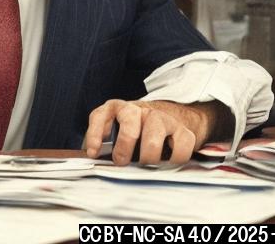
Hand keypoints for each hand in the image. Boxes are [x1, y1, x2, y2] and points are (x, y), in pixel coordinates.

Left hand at [83, 99, 227, 165]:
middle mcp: (137, 110)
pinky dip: (176, 158)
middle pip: (129, 124)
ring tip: (146, 165)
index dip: (94, 134)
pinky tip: (169, 164)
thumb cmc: (134, 130)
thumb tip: (96, 162)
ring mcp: (160, 117)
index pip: (100, 116)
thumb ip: (104, 145)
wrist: (169, 116)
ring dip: (149, 155)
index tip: (93, 153)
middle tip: (122, 162)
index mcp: (115, 109)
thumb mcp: (114, 132)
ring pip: (154, 134)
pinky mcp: (181, 128)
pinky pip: (182, 144)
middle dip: (124, 146)